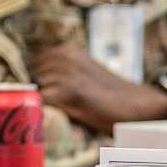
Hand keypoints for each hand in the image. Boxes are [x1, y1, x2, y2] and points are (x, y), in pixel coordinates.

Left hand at [28, 42, 166, 134]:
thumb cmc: (107, 93)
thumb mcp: (83, 71)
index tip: (31, 93)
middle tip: (38, 105)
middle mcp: (65, 57)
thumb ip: (60, 72)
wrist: (135, 104)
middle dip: (32, 90)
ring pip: (35, 87)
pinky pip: (43, 100)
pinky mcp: (70, 91)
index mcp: (67, 50)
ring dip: (37, 101)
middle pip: (30, 74)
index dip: (31, 79)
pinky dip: (44, 110)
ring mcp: (67, 73)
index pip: (32, 62)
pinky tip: (54, 116)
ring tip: (50, 113)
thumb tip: (31, 84)